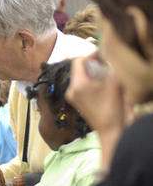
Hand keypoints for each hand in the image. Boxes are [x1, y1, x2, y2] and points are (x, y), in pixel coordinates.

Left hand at [65, 53, 125, 171]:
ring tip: (103, 74)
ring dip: (90, 73)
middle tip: (104, 63)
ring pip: (79, 78)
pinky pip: (80, 86)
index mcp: (77, 84)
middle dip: (91, 64)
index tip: (101, 55)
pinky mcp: (76, 103)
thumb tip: (105, 58)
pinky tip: (100, 85)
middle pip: (78, 69)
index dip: (90, 55)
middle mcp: (71, 90)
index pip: (78, 61)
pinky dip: (88, 82)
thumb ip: (109, 66)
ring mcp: (72, 97)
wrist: (109, 130)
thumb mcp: (114, 82)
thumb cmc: (112, 107)